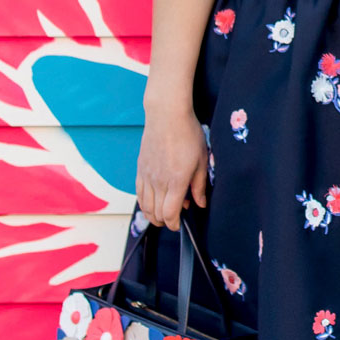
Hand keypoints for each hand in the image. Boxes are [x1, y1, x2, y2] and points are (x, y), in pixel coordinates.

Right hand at [135, 107, 208, 230]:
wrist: (167, 115)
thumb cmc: (187, 134)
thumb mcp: (201, 161)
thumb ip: (199, 186)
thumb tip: (199, 204)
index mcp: (176, 181)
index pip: (170, 213)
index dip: (174, 224)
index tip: (179, 224)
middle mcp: (158, 181)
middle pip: (156, 213)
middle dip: (164, 222)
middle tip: (173, 220)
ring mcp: (147, 175)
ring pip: (145, 205)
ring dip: (152, 215)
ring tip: (161, 216)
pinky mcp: (140, 168)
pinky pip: (139, 192)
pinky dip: (143, 203)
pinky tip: (150, 203)